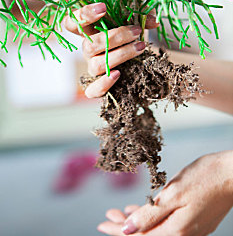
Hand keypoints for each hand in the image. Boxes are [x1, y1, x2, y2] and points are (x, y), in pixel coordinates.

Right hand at [64, 3, 158, 97]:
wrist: (136, 62)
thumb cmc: (130, 36)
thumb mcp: (133, 21)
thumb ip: (141, 18)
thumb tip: (153, 21)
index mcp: (89, 31)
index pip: (72, 22)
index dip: (83, 15)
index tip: (103, 8)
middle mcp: (87, 49)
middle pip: (88, 45)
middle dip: (115, 37)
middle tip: (136, 32)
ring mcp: (91, 68)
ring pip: (96, 65)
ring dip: (120, 55)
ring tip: (140, 47)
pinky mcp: (96, 86)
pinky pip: (93, 90)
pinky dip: (104, 84)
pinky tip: (118, 74)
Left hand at [97, 151, 232, 235]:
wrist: (232, 174)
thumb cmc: (204, 178)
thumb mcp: (172, 193)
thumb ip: (150, 215)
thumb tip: (127, 230)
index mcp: (176, 230)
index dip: (118, 230)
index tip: (102, 223)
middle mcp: (183, 235)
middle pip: (146, 235)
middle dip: (124, 226)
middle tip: (108, 216)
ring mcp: (190, 229)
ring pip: (155, 228)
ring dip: (137, 221)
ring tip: (120, 212)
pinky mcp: (195, 220)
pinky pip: (166, 223)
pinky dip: (151, 217)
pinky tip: (143, 209)